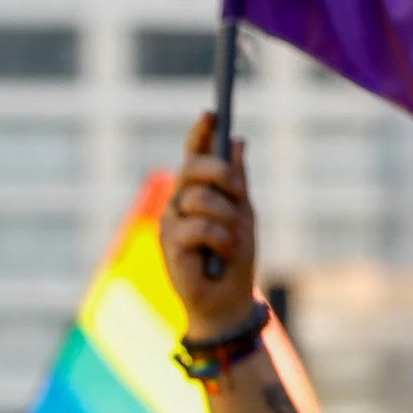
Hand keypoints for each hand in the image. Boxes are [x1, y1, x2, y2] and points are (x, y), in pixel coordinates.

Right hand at [161, 111, 257, 336]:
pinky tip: (223, 254)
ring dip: (226, 218)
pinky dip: (220, 239)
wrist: (227, 300)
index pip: (194, 154)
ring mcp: (171, 223)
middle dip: (219, 173)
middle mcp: (179, 203)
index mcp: (197, 192)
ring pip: (198, 198)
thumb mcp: (243, 213)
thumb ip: (237, 181)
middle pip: (191, 168)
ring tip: (232, 241)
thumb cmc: (234, 258)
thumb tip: (238, 142)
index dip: (200, 133)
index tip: (213, 112)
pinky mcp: (169, 245)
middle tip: (239, 191)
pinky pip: (198, 227)